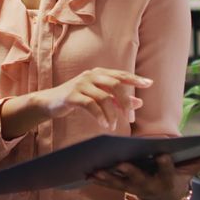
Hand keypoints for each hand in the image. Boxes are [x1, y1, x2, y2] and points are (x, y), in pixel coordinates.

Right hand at [33, 68, 151, 130]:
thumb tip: (139, 102)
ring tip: (114, 126)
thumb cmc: (77, 99)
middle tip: (130, 118)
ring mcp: (81, 84)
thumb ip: (118, 100)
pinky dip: (100, 116)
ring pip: (103, 97)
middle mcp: (91, 75)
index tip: (149, 84)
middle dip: (125, 101)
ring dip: (112, 113)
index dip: (135, 79)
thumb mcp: (99, 98)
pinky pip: (90, 105)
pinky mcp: (72, 95)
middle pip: (115, 84)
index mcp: (99, 73)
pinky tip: (105, 125)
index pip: (120, 75)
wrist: (50, 102)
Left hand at [89, 150, 199, 199]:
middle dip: (130, 170)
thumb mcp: (192, 170)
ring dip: (107, 176)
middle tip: (121, 162)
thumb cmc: (178, 178)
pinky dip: (98, 179)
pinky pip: (108, 184)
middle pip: (139, 177)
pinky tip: (86, 172)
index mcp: (166, 177)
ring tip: (96, 167)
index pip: (167, 169)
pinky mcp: (122, 188)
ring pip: (119, 181)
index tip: (162, 152)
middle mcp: (149, 184)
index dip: (165, 162)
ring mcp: (134, 187)